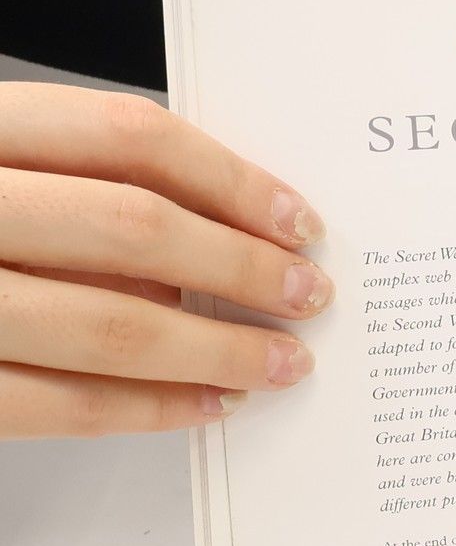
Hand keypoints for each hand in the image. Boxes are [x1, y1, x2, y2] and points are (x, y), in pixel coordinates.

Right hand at [0, 85, 329, 438]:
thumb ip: (78, 185)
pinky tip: (205, 406)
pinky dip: (146, 409)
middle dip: (240, 268)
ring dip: (215, 351)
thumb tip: (216, 236)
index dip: (231, 178)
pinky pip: (57, 404)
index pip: (128, 136)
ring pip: (108, 326)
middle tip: (309, 295)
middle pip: (132, 228)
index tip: (299, 220)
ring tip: (280, 362)